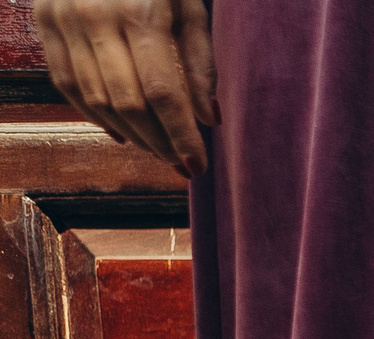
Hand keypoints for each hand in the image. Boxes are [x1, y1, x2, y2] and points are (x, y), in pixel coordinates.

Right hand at [35, 0, 217, 177]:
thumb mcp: (188, 4)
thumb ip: (200, 60)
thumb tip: (209, 119)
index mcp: (139, 14)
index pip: (164, 93)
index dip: (181, 136)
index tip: (199, 167)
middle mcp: (94, 19)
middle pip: (128, 103)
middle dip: (158, 142)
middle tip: (182, 163)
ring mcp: (62, 21)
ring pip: (96, 99)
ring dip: (131, 134)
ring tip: (158, 150)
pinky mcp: (43, 23)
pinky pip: (67, 83)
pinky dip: (95, 114)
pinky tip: (123, 133)